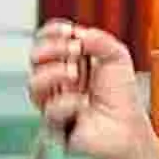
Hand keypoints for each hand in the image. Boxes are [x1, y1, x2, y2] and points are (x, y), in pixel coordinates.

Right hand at [27, 20, 147, 158]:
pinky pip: (49, 108)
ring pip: (33, 83)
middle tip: (75, 51)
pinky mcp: (52, 121)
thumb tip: (78, 35)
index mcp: (70, 59)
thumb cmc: (121, 94)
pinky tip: (82, 106)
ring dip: (53, 74)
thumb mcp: (117, 57)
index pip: (48, 39)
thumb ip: (100, 40)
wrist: (126, 126)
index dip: (52, 32)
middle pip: (35, 57)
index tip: (67, 32)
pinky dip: (67, 103)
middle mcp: (58, 77)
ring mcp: (53, 99)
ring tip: (75, 75)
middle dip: (52, 49)